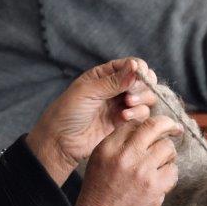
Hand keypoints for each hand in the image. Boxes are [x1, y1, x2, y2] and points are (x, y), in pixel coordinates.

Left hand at [25, 58, 158, 184]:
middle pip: (142, 80)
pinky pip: (141, 114)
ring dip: (141, 99)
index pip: (130, 64)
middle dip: (141, 86)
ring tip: (128, 104)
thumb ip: (114, 81)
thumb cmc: (68, 112)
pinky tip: (124, 117)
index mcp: (103, 75)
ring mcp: (119, 105)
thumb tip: (136, 66)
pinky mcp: (123, 122)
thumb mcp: (88, 91)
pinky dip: (137, 113)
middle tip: (130, 95)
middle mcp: (114, 88)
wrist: (61, 141)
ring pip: (145, 97)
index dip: (139, 68)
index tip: (140, 75)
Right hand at [67, 115, 181, 205]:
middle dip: (168, 126)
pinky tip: (160, 184)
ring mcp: (141, 170)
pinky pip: (173, 171)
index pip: (134, 123)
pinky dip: (170, 176)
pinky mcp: (154, 187)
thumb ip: (117, 147)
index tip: (156, 128)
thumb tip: (144, 132)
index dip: (147, 124)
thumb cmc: (98, 200)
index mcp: (107, 148)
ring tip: (160, 167)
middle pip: (155, 126)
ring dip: (168, 156)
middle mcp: (124, 155)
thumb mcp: (99, 165)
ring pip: (168, 148)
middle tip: (175, 129)